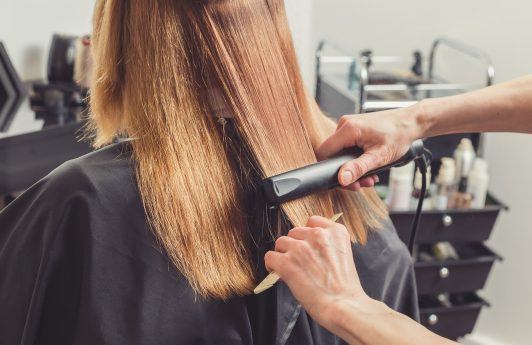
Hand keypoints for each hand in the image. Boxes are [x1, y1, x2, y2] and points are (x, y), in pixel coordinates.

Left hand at [264, 215, 367, 329]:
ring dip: (283, 254)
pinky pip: (270, 256)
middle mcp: (318, 235)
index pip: (312, 220)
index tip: (307, 245)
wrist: (344, 307)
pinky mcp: (287, 262)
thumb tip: (305, 246)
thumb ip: (327, 245)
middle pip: (294, 232)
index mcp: (336, 231)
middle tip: (299, 262)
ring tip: (288, 268)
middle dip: (295, 246)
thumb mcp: (343, 256)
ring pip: (281, 242)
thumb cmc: (345, 289)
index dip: (307, 235)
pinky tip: (278, 273)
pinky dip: (271, 265)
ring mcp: (301, 248)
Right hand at [316, 107, 420, 189]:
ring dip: (353, 167)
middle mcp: (345, 124)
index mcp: (348, 129)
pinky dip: (356, 159)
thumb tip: (341, 179)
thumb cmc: (399, 135)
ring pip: (341, 152)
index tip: (343, 181)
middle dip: (347, 172)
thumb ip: (358, 168)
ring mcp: (349, 125)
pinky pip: (347, 147)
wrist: (411, 123)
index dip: (329, 169)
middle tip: (362, 183)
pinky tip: (368, 166)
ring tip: (369, 177)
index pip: (324, 152)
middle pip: (333, 155)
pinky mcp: (354, 128)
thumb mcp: (379, 157)